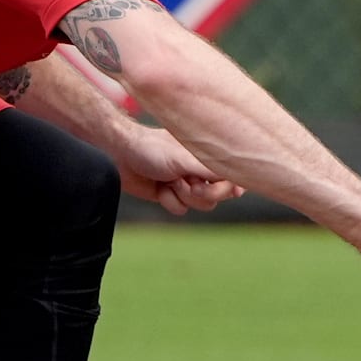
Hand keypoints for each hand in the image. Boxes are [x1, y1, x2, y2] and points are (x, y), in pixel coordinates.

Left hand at [114, 124, 243, 215]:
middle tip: (184, 181)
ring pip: (201, 207)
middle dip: (198, 193)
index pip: (233, 178)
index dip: (225, 187)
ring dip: (181, 196)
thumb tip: (238, 187)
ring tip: (168, 180)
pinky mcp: (173, 196)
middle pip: (217, 197)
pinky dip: (169, 201)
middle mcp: (201, 171)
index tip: (210, 185)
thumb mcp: (185, 159)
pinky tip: (158, 188)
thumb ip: (212, 171)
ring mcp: (188, 184)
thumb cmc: (153, 149)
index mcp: (208, 157)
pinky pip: (181, 210)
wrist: (121, 155)